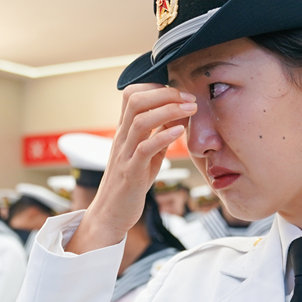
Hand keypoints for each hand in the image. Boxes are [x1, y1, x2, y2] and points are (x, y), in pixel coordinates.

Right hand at [67, 84, 195, 253]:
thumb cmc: (130, 183)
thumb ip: (160, 134)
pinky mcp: (131, 173)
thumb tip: (180, 114)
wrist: (110, 214)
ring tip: (191, 110)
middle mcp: (122, 137)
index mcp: (124, 131)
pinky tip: (180, 132)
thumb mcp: (147, 154)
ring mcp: (124, 154)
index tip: (180, 94)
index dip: (157, 87)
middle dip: (166, 93)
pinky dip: (164, 136)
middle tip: (190, 99)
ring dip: (169, 110)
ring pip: (141, 120)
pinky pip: (144, 148)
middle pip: (136, 100)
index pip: (132, 94)